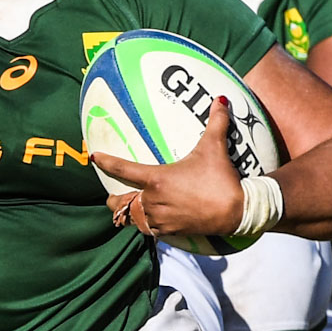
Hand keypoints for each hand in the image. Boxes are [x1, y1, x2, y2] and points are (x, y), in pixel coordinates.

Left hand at [91, 99, 245, 238]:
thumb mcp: (215, 148)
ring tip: (128, 210)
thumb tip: (222, 99)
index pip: (122, 170)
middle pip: (120, 203)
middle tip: (112, 196)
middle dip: (114, 201)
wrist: (237, 212)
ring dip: (130, 214)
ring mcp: (160, 218)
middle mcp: (153, 200)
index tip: (94, 157)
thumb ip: (216, 123)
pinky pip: (149, 230)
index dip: (105, 162)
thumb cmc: (222, 179)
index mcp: (156, 179)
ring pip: (134, 219)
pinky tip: (149, 222)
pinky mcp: (170, 231)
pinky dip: (145, 226)